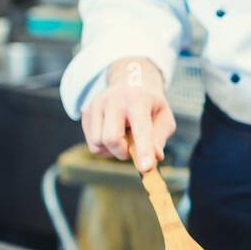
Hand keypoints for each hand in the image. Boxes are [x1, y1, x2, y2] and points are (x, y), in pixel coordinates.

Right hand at [81, 57, 175, 172]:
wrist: (131, 80)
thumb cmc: (150, 104)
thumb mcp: (164, 117)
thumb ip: (159, 138)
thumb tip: (154, 158)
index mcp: (138, 100)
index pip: (141, 130)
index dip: (144, 150)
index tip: (146, 168)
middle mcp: (113, 100)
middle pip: (111, 139)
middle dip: (123, 153)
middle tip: (133, 150)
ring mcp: (96, 105)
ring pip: (97, 143)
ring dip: (112, 150)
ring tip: (123, 137)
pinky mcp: (86, 112)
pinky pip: (91, 142)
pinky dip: (103, 146)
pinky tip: (114, 133)